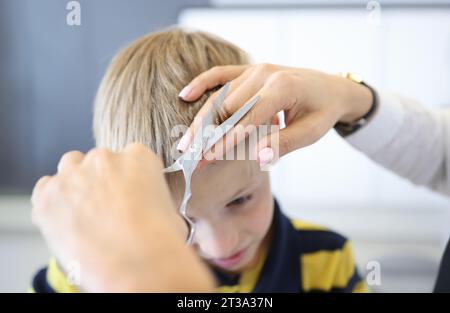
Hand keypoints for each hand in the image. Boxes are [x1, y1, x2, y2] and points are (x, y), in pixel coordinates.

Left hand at [31, 143, 214, 291]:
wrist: (136, 264)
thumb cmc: (158, 242)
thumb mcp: (168, 211)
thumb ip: (149, 199)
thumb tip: (143, 211)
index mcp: (138, 158)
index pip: (129, 157)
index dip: (127, 179)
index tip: (127, 195)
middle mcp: (104, 159)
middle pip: (97, 161)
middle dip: (99, 181)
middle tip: (106, 209)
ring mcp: (73, 175)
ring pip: (69, 169)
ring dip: (75, 185)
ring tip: (84, 215)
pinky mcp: (48, 196)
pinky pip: (45, 189)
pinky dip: (52, 202)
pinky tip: (66, 221)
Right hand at [177, 64, 372, 165]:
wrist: (332, 88)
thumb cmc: (323, 111)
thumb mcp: (311, 132)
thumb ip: (283, 143)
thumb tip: (257, 157)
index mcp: (281, 88)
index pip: (245, 120)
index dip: (224, 142)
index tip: (206, 161)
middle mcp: (264, 74)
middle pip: (226, 107)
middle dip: (206, 135)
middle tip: (189, 157)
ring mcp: (255, 69)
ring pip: (220, 95)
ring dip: (201, 119)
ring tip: (185, 142)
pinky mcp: (250, 70)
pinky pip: (221, 74)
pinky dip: (203, 83)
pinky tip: (185, 95)